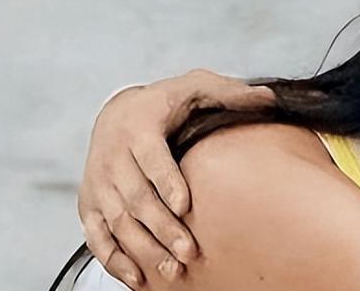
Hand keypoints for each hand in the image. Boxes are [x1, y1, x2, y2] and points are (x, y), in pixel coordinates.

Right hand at [78, 70, 274, 288]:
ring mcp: (98, 182)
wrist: (116, 111)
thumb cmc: (164, 102)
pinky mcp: (89, 202)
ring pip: (117, 221)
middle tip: (189, 250)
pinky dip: (114, 260)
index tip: (185, 206)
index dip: (167, 182)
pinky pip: (96, 236)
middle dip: (161, 226)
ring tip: (172, 268)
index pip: (151, 158)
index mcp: (138, 126)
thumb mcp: (197, 87)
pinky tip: (137, 277)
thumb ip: (229, 93)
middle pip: (135, 196)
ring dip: (142, 248)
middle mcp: (112, 156)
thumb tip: (269, 98)